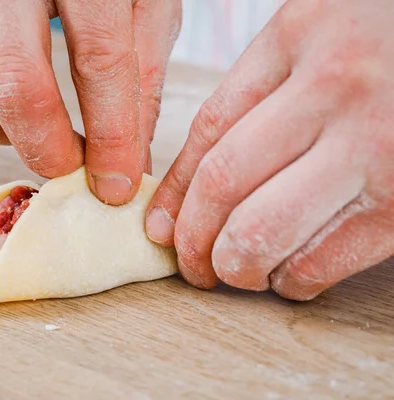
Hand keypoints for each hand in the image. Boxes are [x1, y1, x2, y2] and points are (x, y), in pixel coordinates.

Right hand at [0, 0, 180, 204]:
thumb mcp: (143, 2)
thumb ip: (141, 75)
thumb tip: (128, 161)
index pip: (98, 57)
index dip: (111, 135)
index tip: (116, 185)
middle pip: (14, 84)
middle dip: (48, 149)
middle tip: (73, 167)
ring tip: (35, 128)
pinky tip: (4, 106)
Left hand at [145, 0, 393, 300]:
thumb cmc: (389, 40)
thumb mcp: (322, 33)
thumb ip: (267, 87)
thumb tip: (199, 176)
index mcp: (301, 35)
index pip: (210, 128)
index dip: (175, 189)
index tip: (161, 224)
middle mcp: (335, 87)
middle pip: (224, 182)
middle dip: (194, 238)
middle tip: (191, 262)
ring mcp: (375, 144)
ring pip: (263, 229)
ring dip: (235, 266)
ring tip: (232, 271)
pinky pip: (324, 258)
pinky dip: (291, 279)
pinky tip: (285, 275)